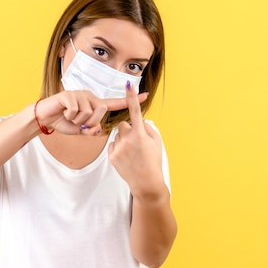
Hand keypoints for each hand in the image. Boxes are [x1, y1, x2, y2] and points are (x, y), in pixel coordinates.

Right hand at [35, 90, 148, 134]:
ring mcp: (80, 94)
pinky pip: (76, 110)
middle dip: (90, 122)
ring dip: (77, 120)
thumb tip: (98, 128)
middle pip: (100, 110)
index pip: (115, 103)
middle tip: (78, 122)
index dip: (131, 100)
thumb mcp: (80, 130)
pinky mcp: (69, 94)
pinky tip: (64, 112)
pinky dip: (70, 116)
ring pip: (88, 112)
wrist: (46, 118)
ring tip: (69, 116)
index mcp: (95, 104)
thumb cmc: (64, 122)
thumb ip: (91, 130)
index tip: (146, 95)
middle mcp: (90, 96)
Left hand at [108, 81, 164, 196]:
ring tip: (132, 154)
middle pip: (123, 125)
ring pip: (118, 135)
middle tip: (136, 142)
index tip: (128, 84)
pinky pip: (112, 144)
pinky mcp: (111, 155)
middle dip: (128, 130)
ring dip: (123, 140)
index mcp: (140, 134)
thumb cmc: (153, 161)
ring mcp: (118, 148)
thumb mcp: (156, 142)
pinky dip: (118, 148)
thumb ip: (147, 128)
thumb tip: (140, 120)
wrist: (145, 183)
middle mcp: (128, 139)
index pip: (135, 111)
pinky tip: (126, 157)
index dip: (132, 97)